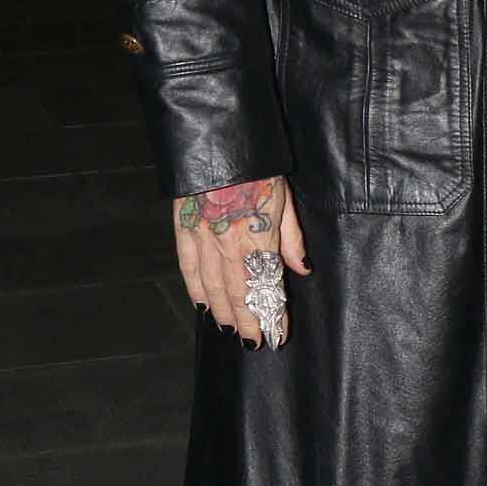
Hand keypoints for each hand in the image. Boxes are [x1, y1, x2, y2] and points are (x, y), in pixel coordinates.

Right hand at [172, 176, 310, 344]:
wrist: (219, 143)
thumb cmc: (257, 169)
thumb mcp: (284, 200)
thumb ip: (291, 239)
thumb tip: (302, 269)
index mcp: (259, 238)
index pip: (268, 287)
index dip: (273, 314)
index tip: (278, 334)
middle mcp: (230, 246)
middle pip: (239, 294)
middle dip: (248, 322)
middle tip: (253, 342)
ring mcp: (204, 240)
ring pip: (213, 288)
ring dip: (222, 313)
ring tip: (231, 330)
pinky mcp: (184, 231)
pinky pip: (189, 269)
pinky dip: (195, 290)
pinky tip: (202, 306)